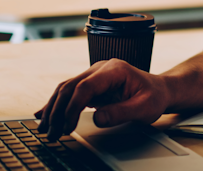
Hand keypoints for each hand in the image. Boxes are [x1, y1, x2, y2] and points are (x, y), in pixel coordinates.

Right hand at [35, 59, 171, 140]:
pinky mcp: (90, 84)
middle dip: (58, 112)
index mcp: (115, 70)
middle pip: (70, 87)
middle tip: (52, 134)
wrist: (159, 90)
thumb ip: (122, 112)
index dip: (73, 107)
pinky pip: (69, 93)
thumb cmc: (154, 97)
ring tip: (45, 130)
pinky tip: (42, 115)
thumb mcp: (145, 107)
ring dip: (53, 110)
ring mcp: (94, 75)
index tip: (68, 126)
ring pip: (65, 89)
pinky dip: (55, 105)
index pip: (86, 86)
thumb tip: (98, 118)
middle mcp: (101, 68)